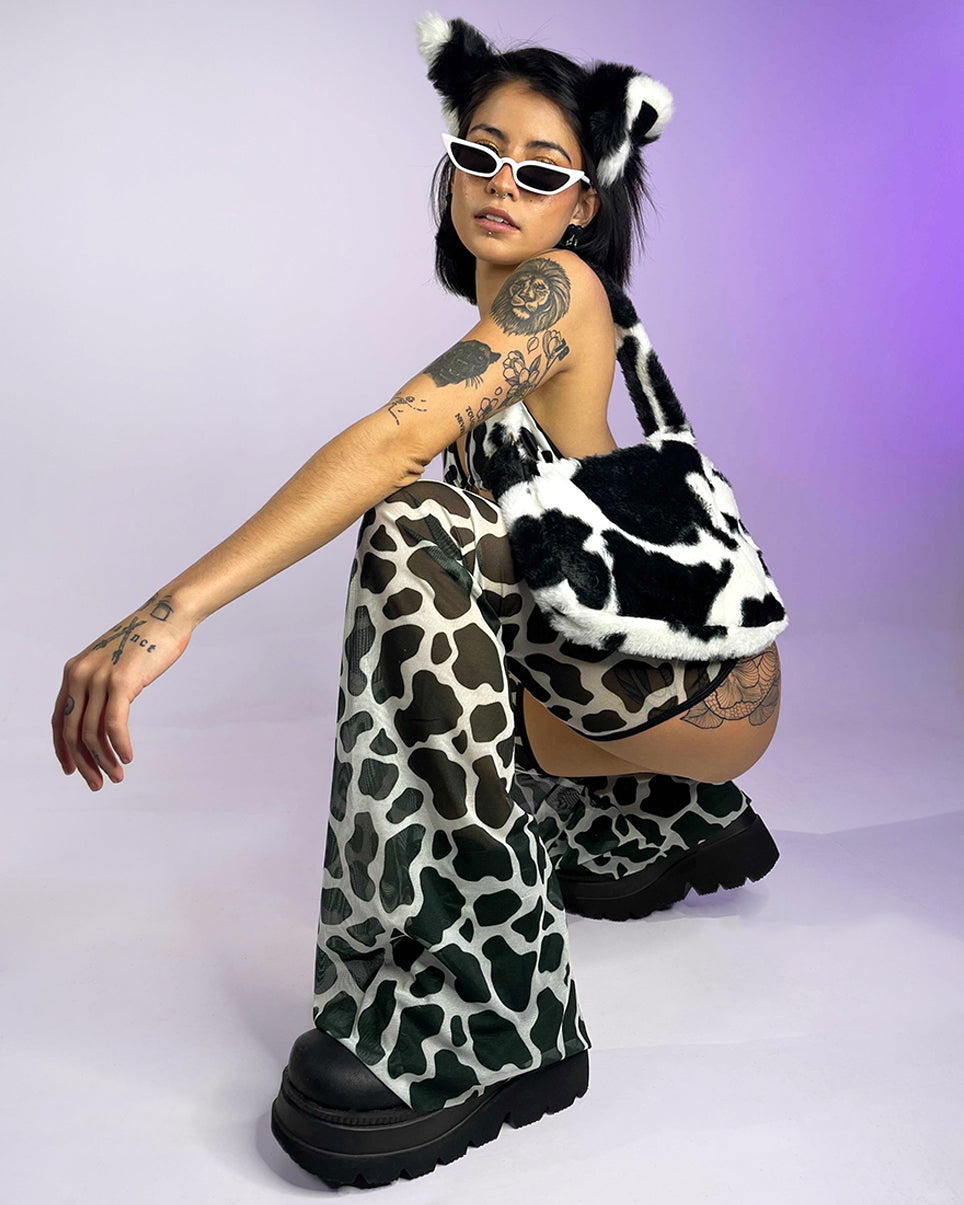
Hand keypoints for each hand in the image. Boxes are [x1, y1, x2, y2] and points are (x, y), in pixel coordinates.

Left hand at [52, 590, 195, 790]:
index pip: (59, 720)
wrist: (166, 615)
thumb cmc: (146, 640)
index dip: (63, 750)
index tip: (72, 770)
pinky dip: (119, 745)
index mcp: (74, 672)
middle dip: (84, 763)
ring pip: (92, 732)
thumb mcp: (114, 664)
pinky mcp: (121, 681)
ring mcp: (98, 678)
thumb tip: (102, 717)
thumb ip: (101, 686)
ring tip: (117, 776)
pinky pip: (113, 724)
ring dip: (103, 760)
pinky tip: (127, 757)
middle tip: (97, 784)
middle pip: (72, 732)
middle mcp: (79, 675)